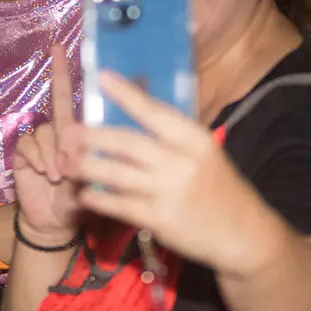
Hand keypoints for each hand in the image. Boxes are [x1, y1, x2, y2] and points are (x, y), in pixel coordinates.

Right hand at [12, 44, 83, 245]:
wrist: (53, 223)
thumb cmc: (78, 201)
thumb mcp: (88, 182)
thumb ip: (83, 162)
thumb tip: (72, 144)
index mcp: (76, 134)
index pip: (72, 98)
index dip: (64, 72)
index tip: (58, 47)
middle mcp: (58, 130)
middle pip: (57, 104)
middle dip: (59, 85)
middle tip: (71, 116)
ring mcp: (39, 140)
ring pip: (45, 131)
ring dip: (52, 153)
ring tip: (57, 175)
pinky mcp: (22, 152)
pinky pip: (28, 143)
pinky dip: (36, 158)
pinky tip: (41, 172)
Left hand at [74, 71, 267, 273]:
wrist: (243, 232)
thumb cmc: (216, 184)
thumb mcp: (202, 151)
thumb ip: (172, 131)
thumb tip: (136, 101)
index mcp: (194, 138)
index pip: (155, 111)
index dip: (127, 94)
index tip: (101, 77)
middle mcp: (182, 162)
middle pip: (128, 144)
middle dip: (94, 137)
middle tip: (69, 132)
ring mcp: (170, 192)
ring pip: (119, 175)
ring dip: (89, 168)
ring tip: (68, 163)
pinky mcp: (161, 220)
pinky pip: (122, 206)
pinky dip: (101, 199)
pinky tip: (85, 194)